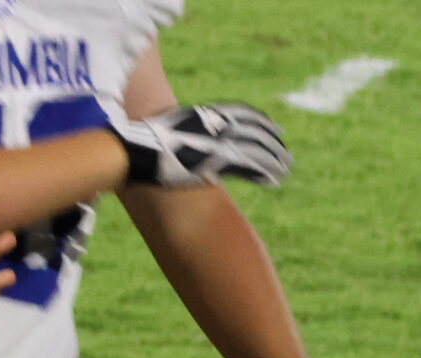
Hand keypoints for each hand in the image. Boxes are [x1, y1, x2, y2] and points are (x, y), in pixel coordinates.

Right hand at [110, 103, 290, 189]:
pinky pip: (246, 167)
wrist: (134, 150)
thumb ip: (190, 130)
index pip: (245, 114)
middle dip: (274, 144)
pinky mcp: (214, 161)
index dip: (263, 122)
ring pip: (256, 150)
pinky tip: (273, 181)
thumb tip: (193, 141)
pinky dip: (262, 173)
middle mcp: (216, 124)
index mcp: (207, 114)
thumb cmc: (145, 141)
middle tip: (287, 154)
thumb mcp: (172, 126)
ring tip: (285, 170)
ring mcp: (216, 142)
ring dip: (274, 161)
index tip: (276, 129)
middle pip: (255, 132)